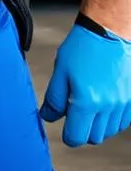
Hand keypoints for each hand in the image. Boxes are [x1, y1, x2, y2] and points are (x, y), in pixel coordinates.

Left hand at [41, 17, 130, 146]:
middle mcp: (107, 107)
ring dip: (97, 125)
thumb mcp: (60, 71)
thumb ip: (54, 98)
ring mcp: (123, 105)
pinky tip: (102, 102)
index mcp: (86, 102)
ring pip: (109, 131)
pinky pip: (122, 122)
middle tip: (75, 113)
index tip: (65, 129)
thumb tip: (47, 117)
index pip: (77, 137)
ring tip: (88, 104)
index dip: (68, 136)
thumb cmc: (82, 49)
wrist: (108, 33)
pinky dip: (111, 119)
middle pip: (94, 137)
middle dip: (82, 130)